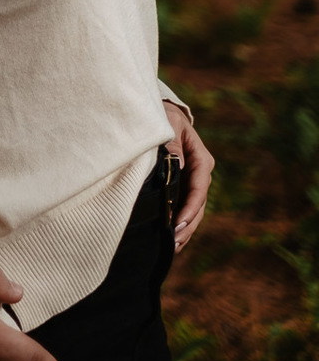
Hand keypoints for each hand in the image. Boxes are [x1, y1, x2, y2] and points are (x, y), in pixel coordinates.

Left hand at [163, 101, 213, 251]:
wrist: (159, 113)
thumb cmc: (162, 116)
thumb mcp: (168, 124)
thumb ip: (172, 144)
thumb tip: (177, 165)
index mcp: (201, 159)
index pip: (199, 189)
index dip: (190, 208)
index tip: (178, 224)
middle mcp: (200, 173)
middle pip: (198, 205)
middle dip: (187, 225)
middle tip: (172, 242)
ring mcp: (192, 182)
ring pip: (192, 211)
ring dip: (184, 229)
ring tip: (171, 247)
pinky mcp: (182, 187)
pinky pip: (183, 208)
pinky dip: (178, 224)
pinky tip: (170, 240)